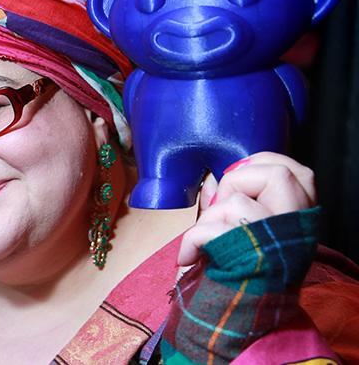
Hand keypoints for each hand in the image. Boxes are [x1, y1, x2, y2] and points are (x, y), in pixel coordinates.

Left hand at [177, 152, 316, 266]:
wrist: (236, 322)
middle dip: (238, 181)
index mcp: (296, 220)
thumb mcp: (239, 233)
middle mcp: (294, 231)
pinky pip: (212, 231)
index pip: (298, 172)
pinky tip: (188, 257)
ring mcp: (275, 244)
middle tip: (222, 206)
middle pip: (279, 175)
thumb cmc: (236, 273)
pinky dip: (191, 241)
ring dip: (207, 219)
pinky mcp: (252, 261)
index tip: (238, 173)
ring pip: (237, 204)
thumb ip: (228, 203)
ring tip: (203, 240)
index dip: (265, 163)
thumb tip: (212, 179)